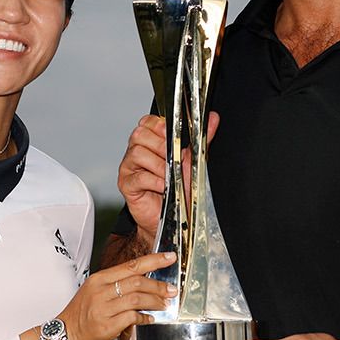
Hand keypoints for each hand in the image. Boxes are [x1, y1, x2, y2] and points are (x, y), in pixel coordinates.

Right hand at [58, 252, 177, 339]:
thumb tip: (144, 281)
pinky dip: (144, 318)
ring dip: (154, 302)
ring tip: (164, 305)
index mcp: (99, 279)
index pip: (131, 265)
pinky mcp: (107, 326)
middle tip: (171, 290)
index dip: (153, 261)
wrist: (66, 334)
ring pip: (137, 299)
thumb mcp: (95, 291)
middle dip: (158, 286)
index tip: (169, 258)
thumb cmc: (82, 313)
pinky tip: (149, 319)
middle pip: (137, 282)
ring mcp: (103, 309)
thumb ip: (117, 284)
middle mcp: (101, 291)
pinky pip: (132, 318)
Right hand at [115, 113, 218, 248]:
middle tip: (173, 160)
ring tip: (169, 178)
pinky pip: (139, 177)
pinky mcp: (126, 184)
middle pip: (140, 134)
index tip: (173, 136)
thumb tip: (213, 119)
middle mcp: (136, 151)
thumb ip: (201, 140)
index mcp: (150, 142)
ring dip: (159, 166)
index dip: (160, 126)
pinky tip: (164, 187)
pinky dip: (155, 181)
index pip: (147, 122)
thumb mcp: (193, 162)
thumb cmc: (179, 190)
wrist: (173, 220)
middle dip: (161, 146)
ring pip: (138, 153)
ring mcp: (129, 167)